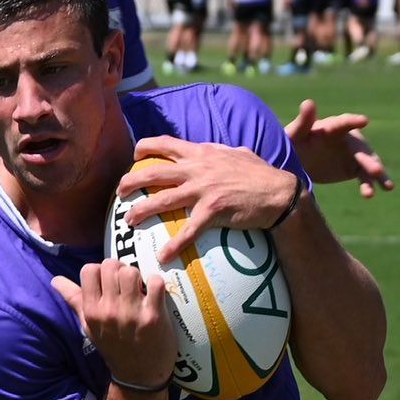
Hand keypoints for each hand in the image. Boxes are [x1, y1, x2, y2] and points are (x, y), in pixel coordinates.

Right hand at [51, 260, 173, 388]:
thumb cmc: (113, 347)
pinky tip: (154, 292)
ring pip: (131, 272)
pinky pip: (155, 283)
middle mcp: (109, 311)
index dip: (100, 269)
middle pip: (111, 265)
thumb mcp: (89, 326)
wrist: (138, 377)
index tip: (109, 280)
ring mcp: (131, 314)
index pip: (89, 269)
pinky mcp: (153, 317)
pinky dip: (156, 282)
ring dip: (138, 275)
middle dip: (120, 268)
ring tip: (140, 287)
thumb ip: (74, 300)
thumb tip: (55, 280)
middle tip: (126, 282)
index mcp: (92, 311)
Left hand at [117, 136, 298, 262]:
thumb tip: (212, 149)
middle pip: (154, 172)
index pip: (167, 143)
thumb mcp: (237, 154)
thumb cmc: (261, 175)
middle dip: (131, 181)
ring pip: (163, 199)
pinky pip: (189, 230)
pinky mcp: (214, 210)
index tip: (134, 155)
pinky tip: (163, 256)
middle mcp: (198, 168)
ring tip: (127, 221)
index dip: (146, 147)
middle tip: (119, 192)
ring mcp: (204, 189)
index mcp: (202, 153)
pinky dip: (174, 244)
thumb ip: (219, 152)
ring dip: (141, 211)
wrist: (280, 193)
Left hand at [284, 98, 393, 198]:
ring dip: (376, 174)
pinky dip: (370, 185)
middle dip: (369, 160)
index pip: (344, 123)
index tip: (364, 120)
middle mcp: (348, 138)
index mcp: (333, 127)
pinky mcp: (355, 168)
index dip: (353, 121)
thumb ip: (303, 122)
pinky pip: (365, 177)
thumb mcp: (295, 134)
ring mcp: (354, 154)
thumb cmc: (295, 143)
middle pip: (361, 148)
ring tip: (387, 187)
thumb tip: (308, 102)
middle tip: (377, 170)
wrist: (298, 162)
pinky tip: (371, 195)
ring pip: (368, 163)